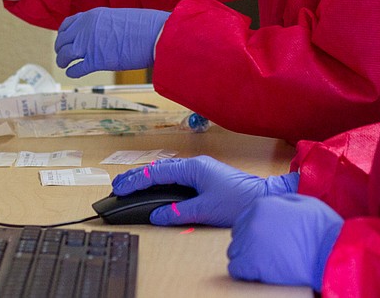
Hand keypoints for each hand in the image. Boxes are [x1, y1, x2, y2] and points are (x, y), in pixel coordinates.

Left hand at [54, 7, 170, 75]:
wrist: (153, 34)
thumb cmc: (143, 25)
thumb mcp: (118, 17)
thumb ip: (104, 24)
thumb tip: (102, 33)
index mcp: (91, 16)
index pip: (68, 24)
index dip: (63, 34)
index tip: (64, 40)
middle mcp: (85, 30)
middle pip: (63, 41)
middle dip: (61, 49)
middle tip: (63, 55)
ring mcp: (89, 45)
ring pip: (65, 55)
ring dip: (63, 61)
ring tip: (64, 65)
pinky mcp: (96, 62)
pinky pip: (76, 69)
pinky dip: (72, 72)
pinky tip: (72, 73)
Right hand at [111, 156, 298, 226]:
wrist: (262, 196)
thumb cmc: (237, 200)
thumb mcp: (205, 209)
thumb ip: (178, 212)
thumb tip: (157, 215)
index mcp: (193, 168)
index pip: (158, 172)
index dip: (137, 181)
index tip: (120, 188)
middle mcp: (195, 165)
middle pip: (159, 168)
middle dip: (138, 176)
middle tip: (118, 185)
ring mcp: (201, 169)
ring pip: (167, 171)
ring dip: (148, 177)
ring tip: (131, 185)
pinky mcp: (205, 176)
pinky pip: (176, 176)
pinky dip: (161, 180)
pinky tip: (155, 186)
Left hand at [227, 194, 342, 290]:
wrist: (330, 250)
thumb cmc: (321, 227)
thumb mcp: (303, 202)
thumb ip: (282, 201)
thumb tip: (274, 204)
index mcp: (262, 206)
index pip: (244, 218)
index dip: (254, 228)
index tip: (264, 237)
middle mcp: (252, 223)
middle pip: (238, 235)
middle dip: (248, 242)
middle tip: (264, 251)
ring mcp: (250, 244)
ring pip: (234, 252)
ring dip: (245, 257)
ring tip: (262, 261)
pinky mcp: (252, 265)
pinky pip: (235, 269)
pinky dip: (244, 271)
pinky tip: (257, 272)